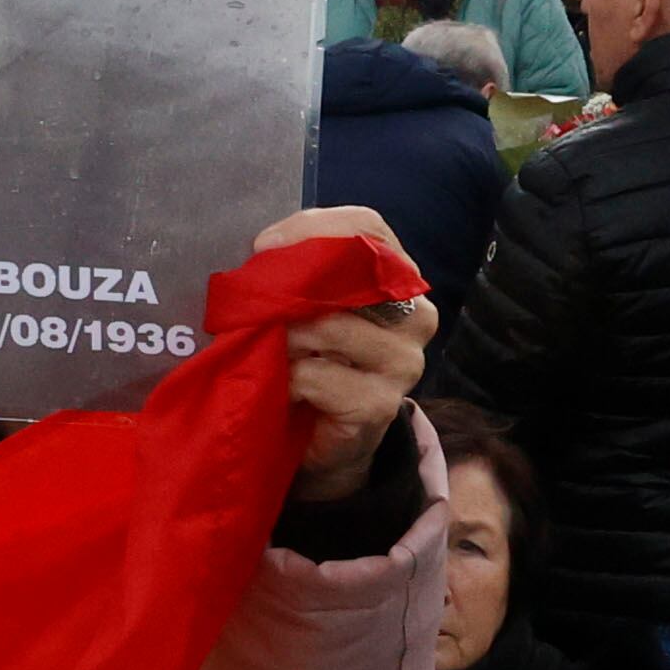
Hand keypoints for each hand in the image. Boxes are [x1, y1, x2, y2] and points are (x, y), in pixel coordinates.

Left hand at [248, 203, 434, 504]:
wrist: (321, 441)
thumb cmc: (311, 361)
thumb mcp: (306, 307)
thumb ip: (297, 273)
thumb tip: (266, 252)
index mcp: (399, 279)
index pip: (369, 228)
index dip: (314, 228)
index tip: (262, 247)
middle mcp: (415, 316)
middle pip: (355, 272)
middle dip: (293, 285)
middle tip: (253, 302)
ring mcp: (404, 363)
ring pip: (331, 326)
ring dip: (284, 337)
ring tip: (269, 352)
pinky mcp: (381, 405)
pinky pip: (318, 376)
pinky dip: (288, 379)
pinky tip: (281, 389)